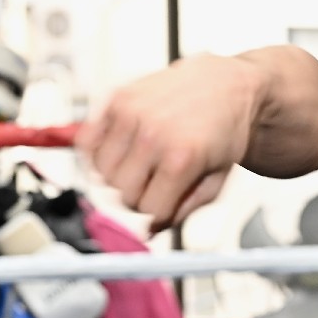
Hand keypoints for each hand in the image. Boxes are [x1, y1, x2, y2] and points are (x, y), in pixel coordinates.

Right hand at [75, 54, 261, 231]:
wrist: (229, 86)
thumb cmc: (226, 132)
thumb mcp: (217, 178)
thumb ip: (185, 209)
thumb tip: (150, 231)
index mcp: (182, 159)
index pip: (148, 210)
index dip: (159, 210)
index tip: (169, 199)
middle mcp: (153, 136)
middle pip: (122, 194)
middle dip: (139, 195)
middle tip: (156, 180)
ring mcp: (132, 115)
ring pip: (101, 173)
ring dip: (119, 175)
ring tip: (143, 162)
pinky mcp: (118, 99)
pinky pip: (88, 143)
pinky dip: (99, 153)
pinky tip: (124, 148)